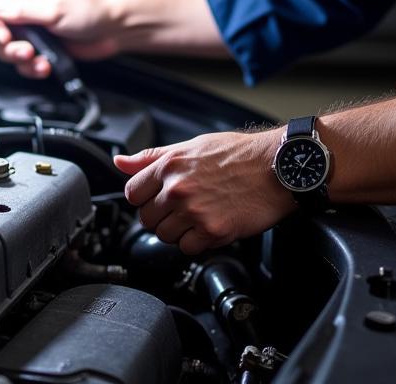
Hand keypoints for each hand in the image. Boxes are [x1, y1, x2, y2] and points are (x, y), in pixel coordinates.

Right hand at [0, 0, 120, 77]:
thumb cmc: (89, 7)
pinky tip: (43, 64)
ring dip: (16, 55)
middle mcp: (24, 6)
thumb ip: (19, 9)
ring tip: (32, 55)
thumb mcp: (52, 7)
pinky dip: (30, 66)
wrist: (113, 28)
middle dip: (0, 38)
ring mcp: (31, 28)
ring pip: (6, 47)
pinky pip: (23, 61)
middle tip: (11, 42)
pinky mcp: (40, 46)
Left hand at [113, 129, 294, 255]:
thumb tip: (120, 162)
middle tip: (184, 206)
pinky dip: (198, 242)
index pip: (132, 193)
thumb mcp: (192, 145)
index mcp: (170, 165)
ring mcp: (194, 211)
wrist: (275, 167)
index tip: (159, 196)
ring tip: (200, 213)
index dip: (146, 197)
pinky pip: (188, 249)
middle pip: (147, 218)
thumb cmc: (238, 154)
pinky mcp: (212, 231)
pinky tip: (211, 224)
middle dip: (162, 215)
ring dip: (180, 230)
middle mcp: (178, 188)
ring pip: (165, 236)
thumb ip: (152, 157)